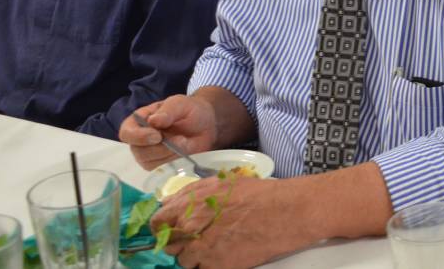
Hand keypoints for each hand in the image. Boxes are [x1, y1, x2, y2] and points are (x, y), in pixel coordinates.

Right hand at [119, 94, 216, 169]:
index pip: (127, 133)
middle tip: (180, 139)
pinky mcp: (162, 166)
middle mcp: (140, 141)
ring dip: (170, 155)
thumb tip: (153, 121)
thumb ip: (167, 111)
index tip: (157, 136)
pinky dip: (176, 162)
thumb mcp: (180, 104)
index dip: (139, 137)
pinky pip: (163, 170)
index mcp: (139, 122)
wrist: (206, 124)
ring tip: (185, 142)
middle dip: (160, 148)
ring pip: (150, 163)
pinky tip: (186, 152)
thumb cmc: (189, 110)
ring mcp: (150, 155)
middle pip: (138, 151)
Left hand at [152, 176, 305, 268]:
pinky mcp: (217, 266)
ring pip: (184, 261)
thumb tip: (170, 206)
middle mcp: (191, 227)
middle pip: (169, 244)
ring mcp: (203, 249)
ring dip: (195, 256)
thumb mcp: (221, 183)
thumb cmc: (258, 194)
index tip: (170, 229)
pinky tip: (226, 254)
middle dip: (180, 242)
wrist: (286, 212)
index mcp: (190, 204)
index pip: (158, 221)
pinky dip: (210, 265)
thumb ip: (191, 194)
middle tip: (198, 238)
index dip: (162, 227)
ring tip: (216, 246)